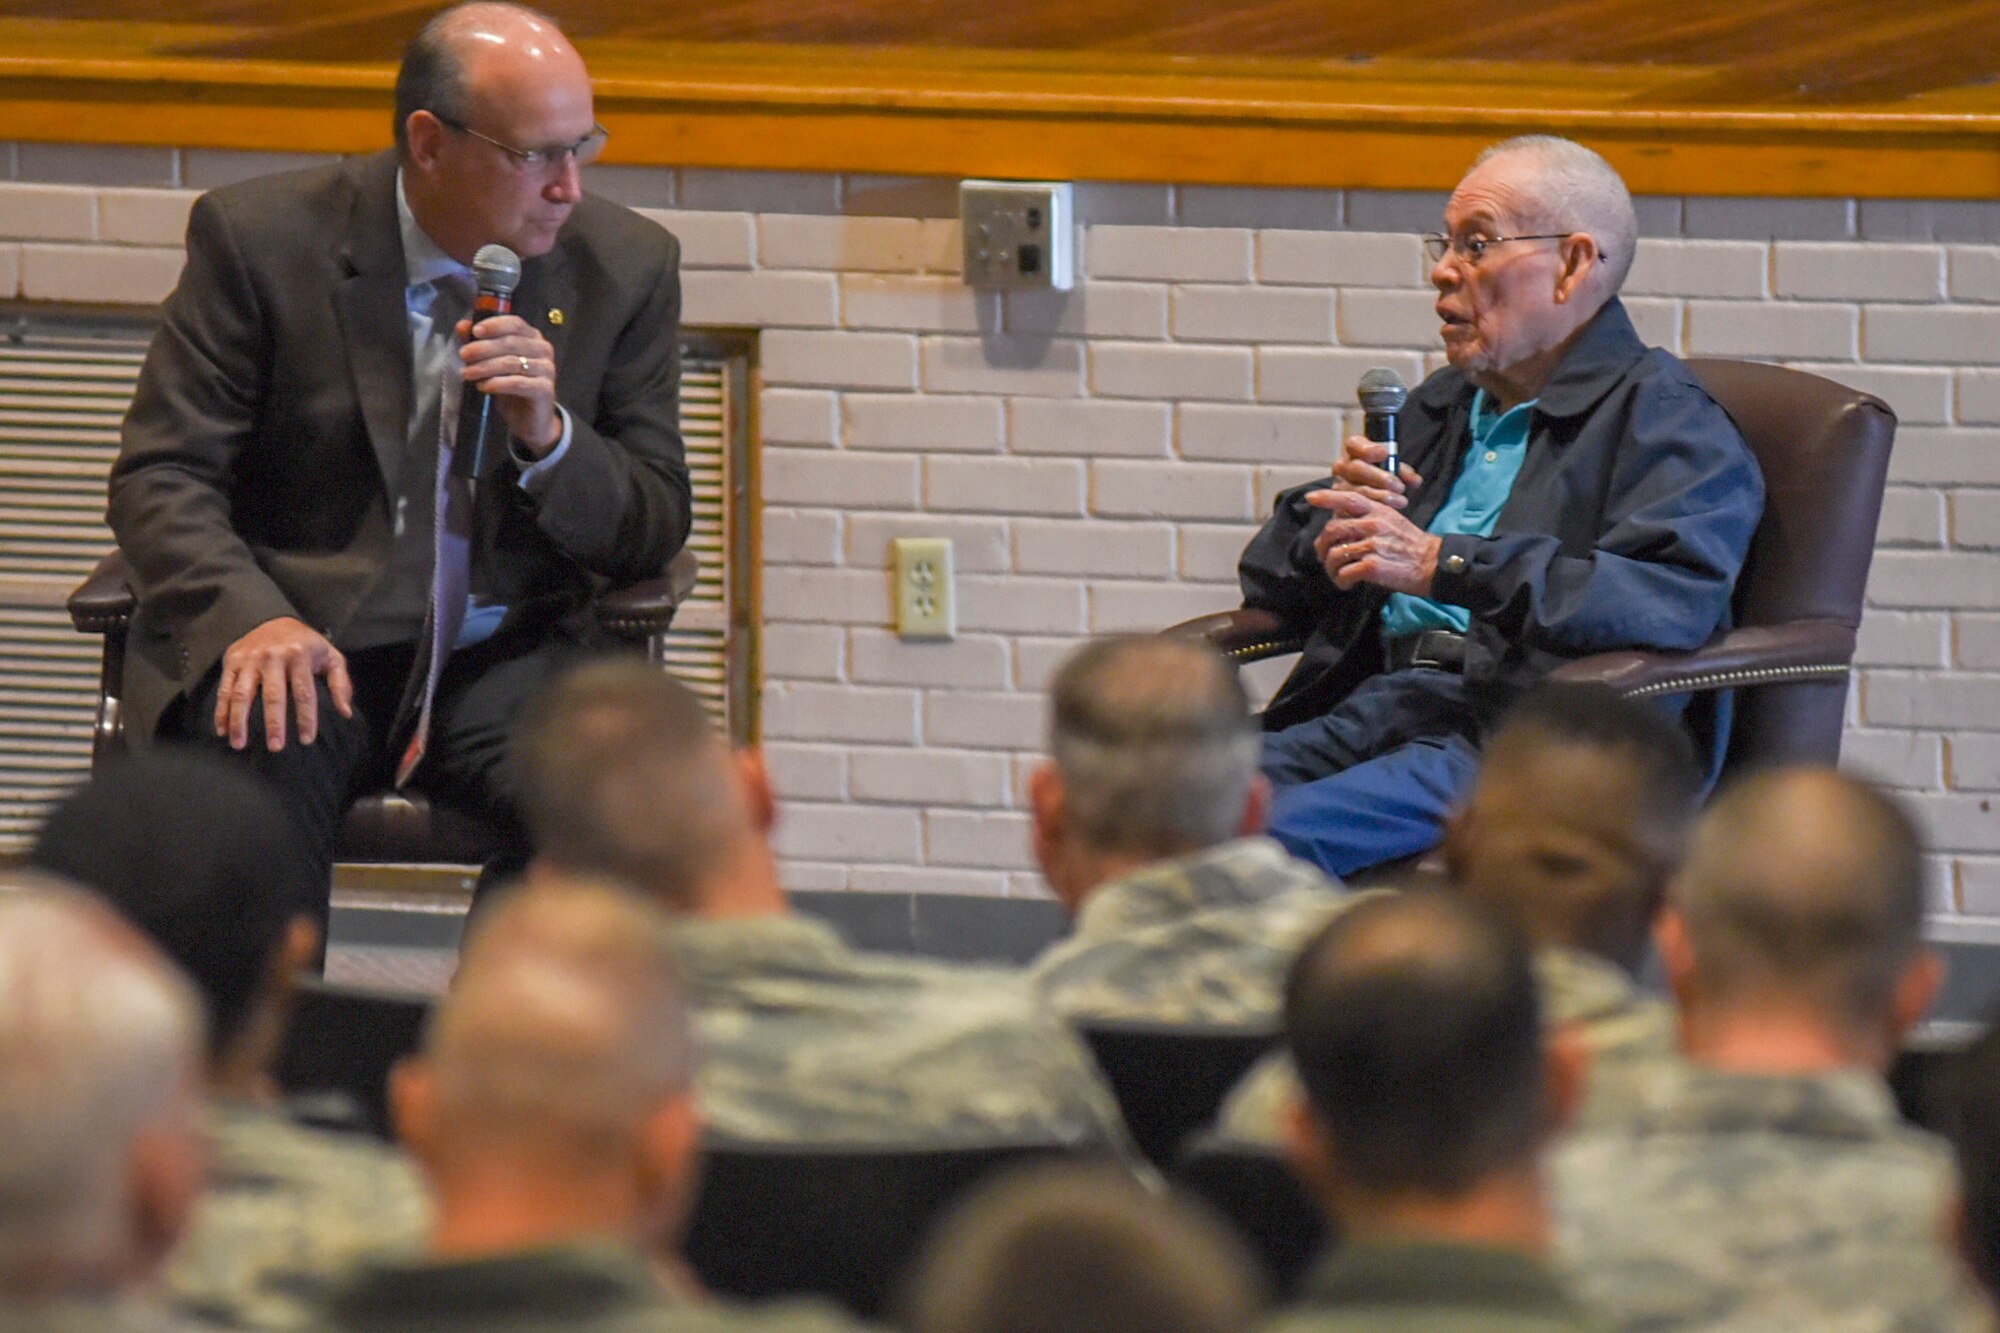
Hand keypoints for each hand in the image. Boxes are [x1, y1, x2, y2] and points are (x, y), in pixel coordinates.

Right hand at [213, 617, 352, 751]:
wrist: (275, 618)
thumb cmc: (307, 646)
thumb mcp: (331, 658)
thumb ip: (341, 684)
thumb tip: (345, 713)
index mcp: (300, 656)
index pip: (304, 692)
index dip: (306, 717)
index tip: (306, 740)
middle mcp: (273, 656)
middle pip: (273, 695)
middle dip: (274, 723)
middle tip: (275, 747)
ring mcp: (250, 659)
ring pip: (242, 694)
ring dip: (239, 721)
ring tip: (239, 745)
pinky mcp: (232, 660)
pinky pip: (225, 689)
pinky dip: (221, 711)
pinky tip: (222, 730)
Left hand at [458, 313, 560, 456]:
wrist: (530, 420)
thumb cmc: (511, 387)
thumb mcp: (493, 363)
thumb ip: (479, 343)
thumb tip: (462, 325)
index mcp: (532, 337)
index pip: (515, 323)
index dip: (494, 325)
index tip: (474, 331)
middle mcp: (543, 350)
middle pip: (511, 342)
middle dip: (483, 348)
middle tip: (463, 355)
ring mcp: (547, 369)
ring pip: (512, 363)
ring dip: (485, 367)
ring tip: (467, 373)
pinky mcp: (545, 389)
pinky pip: (517, 383)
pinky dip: (496, 384)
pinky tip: (483, 387)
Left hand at [1308, 489, 1442, 595]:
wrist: (1433, 564)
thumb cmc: (1410, 545)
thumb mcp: (1392, 520)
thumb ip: (1368, 517)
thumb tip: (1341, 522)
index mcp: (1377, 511)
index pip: (1349, 498)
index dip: (1327, 497)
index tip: (1311, 498)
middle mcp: (1373, 524)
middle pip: (1332, 530)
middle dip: (1322, 546)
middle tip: (1324, 557)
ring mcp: (1372, 545)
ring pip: (1335, 554)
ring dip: (1331, 569)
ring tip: (1338, 575)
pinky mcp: (1372, 566)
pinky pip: (1344, 573)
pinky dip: (1341, 581)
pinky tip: (1347, 584)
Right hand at [1330, 433, 1422, 509]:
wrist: (1362, 503)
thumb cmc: (1378, 480)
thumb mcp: (1391, 471)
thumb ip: (1402, 472)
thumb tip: (1414, 480)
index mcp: (1354, 452)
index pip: (1354, 444)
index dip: (1368, 449)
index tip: (1384, 453)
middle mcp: (1342, 468)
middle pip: (1356, 468)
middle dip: (1379, 477)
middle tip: (1398, 486)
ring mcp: (1338, 487)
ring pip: (1357, 491)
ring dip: (1381, 496)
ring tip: (1400, 501)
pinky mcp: (1340, 506)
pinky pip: (1355, 508)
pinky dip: (1374, 509)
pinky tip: (1387, 512)